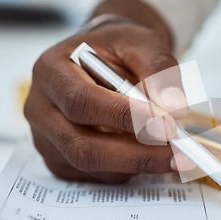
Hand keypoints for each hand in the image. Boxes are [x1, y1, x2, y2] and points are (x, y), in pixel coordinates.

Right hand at [24, 0, 192, 182]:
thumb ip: (159, 71)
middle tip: (179, 154)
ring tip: (173, 151)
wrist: (108, 58)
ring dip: (138, 163)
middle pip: (81, 145)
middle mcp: (41, 107)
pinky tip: (149, 150)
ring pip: (92, 165)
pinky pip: (97, 175)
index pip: (82, 101)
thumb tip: (174, 109)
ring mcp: (48, 138)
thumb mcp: (143, 43)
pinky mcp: (61, 160)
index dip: (125, 117)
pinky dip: (130, 168)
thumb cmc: (120, 48)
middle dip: (136, 154)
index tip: (166, 126)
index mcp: (52, 70)